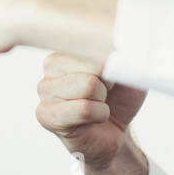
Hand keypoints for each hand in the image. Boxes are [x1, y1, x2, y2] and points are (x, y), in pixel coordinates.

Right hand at [35, 52, 147, 171]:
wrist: (116, 130)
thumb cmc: (119, 97)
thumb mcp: (128, 66)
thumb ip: (122, 50)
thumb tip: (119, 44)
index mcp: (70, 46)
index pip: (95, 44)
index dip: (112, 64)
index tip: (110, 75)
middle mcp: (51, 65)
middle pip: (94, 66)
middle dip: (108, 84)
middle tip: (104, 94)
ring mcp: (45, 89)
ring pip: (89, 86)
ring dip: (102, 101)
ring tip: (96, 105)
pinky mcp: (45, 114)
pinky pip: (83, 109)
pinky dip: (99, 115)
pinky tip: (92, 119)